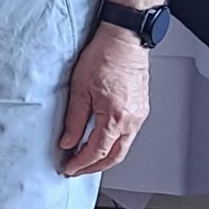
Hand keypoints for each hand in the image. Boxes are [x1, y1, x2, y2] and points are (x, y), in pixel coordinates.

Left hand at [58, 25, 149, 175]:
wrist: (124, 39)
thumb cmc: (104, 56)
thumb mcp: (79, 89)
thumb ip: (74, 120)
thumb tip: (68, 142)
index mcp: (115, 116)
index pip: (96, 151)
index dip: (81, 164)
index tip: (69, 168)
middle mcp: (132, 119)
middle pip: (114, 156)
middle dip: (94, 167)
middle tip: (77, 169)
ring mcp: (139, 115)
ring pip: (123, 147)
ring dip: (105, 156)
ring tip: (87, 157)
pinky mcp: (141, 108)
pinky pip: (128, 135)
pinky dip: (114, 143)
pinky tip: (102, 140)